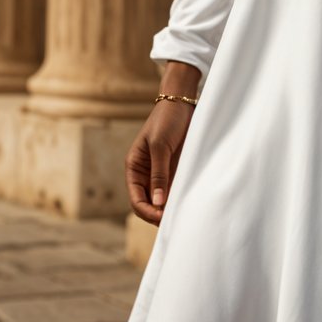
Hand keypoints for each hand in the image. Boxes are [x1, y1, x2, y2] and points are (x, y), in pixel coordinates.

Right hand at [125, 101, 193, 225]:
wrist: (182, 102)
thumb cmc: (167, 119)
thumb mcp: (160, 145)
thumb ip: (159, 174)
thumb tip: (157, 203)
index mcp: (134, 167)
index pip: (136, 199)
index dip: (147, 211)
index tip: (161, 217)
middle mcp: (145, 173)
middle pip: (147, 203)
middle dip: (157, 214)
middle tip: (174, 220)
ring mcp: (161, 172)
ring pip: (161, 200)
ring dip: (169, 209)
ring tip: (182, 214)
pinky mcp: (175, 169)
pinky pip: (174, 190)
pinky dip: (178, 198)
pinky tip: (187, 203)